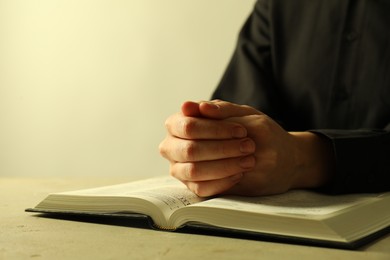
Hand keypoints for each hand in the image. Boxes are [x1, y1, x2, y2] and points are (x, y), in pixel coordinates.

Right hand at [159, 100, 333, 196]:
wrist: (274, 157)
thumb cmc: (253, 131)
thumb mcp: (242, 114)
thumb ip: (218, 109)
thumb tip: (188, 106)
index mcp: (180, 122)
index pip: (188, 127)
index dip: (215, 130)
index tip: (242, 131)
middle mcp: (175, 145)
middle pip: (190, 150)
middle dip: (223, 149)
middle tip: (249, 146)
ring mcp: (181, 167)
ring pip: (194, 171)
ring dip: (224, 166)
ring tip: (248, 161)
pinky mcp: (193, 185)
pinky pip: (201, 188)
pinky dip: (222, 181)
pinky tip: (239, 174)